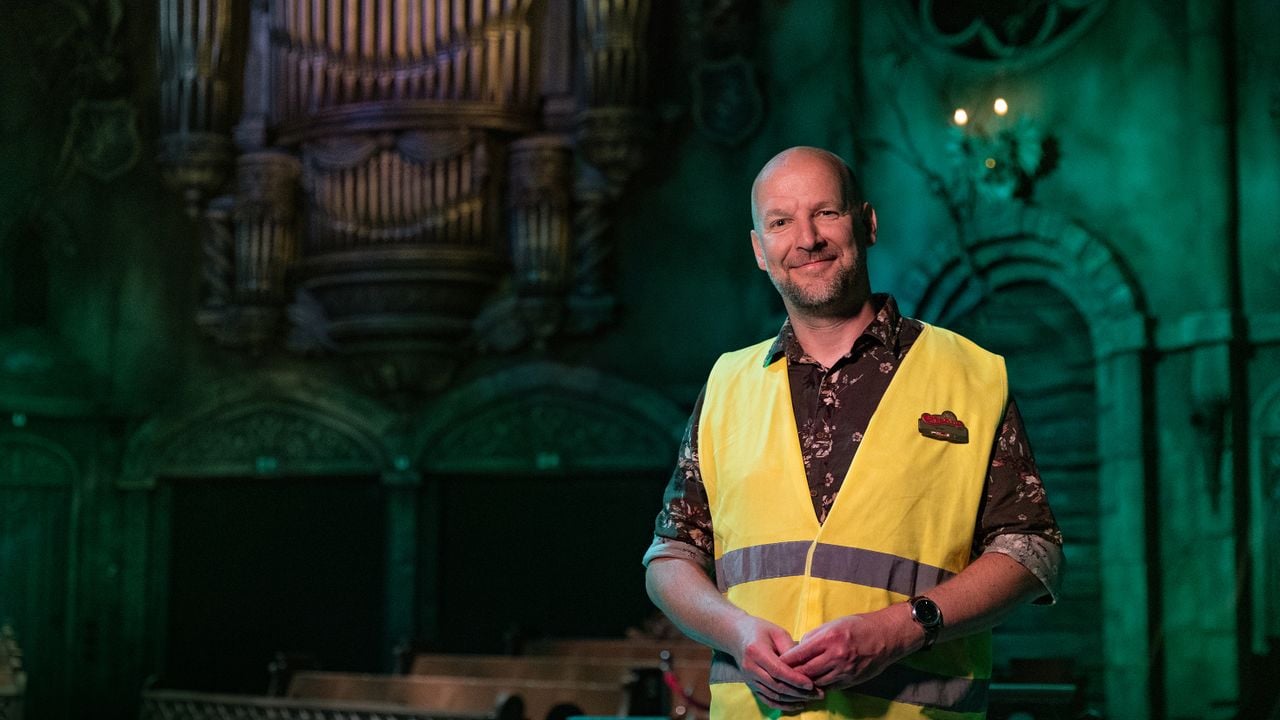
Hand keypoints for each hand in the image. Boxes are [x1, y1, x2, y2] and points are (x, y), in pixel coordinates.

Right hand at [730, 615, 822, 711]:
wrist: (736, 635)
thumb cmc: (759, 630)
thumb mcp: (777, 632)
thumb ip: (790, 648)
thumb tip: (804, 666)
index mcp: (756, 652)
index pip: (777, 670)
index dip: (795, 679)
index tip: (811, 684)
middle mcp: (750, 668)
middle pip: (777, 686)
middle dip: (799, 692)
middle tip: (817, 693)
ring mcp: (749, 679)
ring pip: (773, 695)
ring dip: (793, 700)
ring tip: (811, 698)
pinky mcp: (750, 685)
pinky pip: (767, 700)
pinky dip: (783, 705)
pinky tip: (797, 704)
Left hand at [779, 611, 913, 689]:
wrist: (886, 636)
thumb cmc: (858, 626)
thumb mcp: (833, 624)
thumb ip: (813, 637)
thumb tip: (798, 648)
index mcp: (828, 639)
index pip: (799, 654)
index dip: (785, 661)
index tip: (775, 663)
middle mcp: (836, 656)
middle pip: (805, 672)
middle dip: (791, 675)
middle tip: (779, 676)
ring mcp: (845, 670)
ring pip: (816, 683)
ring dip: (804, 683)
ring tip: (793, 683)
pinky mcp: (852, 680)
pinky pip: (830, 687)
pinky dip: (820, 686)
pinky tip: (813, 685)